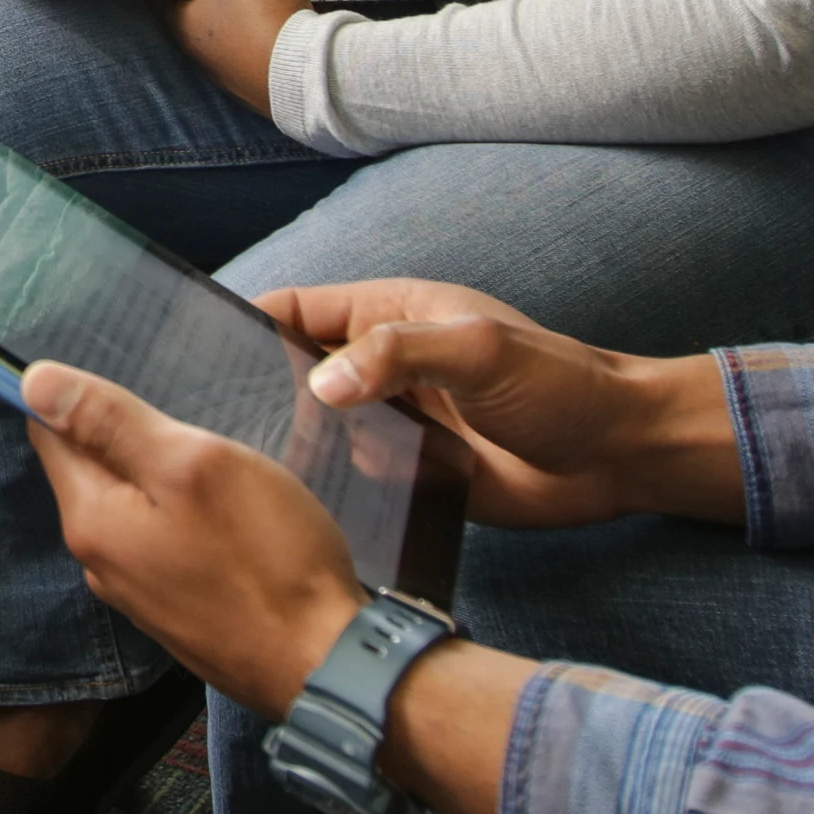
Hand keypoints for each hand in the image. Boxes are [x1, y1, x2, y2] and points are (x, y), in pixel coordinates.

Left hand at [16, 360, 371, 713]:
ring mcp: (140, 593)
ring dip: (161, 477)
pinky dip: (185, 517)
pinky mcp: (179, 611)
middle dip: (125, 434)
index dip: (80, 394)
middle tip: (185, 405)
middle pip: (93, 471)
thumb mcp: (192, 466)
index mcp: (91, 520)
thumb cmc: (265, 559)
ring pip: (134, 508)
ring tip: (212, 455)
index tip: (128, 368)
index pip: (50, 434)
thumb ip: (111, 423)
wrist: (324, 663)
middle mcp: (100, 562)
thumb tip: (33, 382)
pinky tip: (228, 510)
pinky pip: (165, 543)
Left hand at [172, 0, 308, 112]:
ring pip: (241, 32)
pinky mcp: (264, 81)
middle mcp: (205, 55)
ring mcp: (236, 73)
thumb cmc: (263, 19)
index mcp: (186, 27)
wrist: (305, 67)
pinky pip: (268, 49)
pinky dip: (278, 33)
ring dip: (255, 13)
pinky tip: (293, 17)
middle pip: (209, 12)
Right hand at [251, 280, 744, 530]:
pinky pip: (351, 476)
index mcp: (390, 314)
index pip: (297, 308)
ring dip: (291, 445)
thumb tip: (320, 383)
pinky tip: (304, 506)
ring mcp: (394, 419)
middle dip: (255, 391)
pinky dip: (329, 486)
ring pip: (316, 428)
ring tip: (245, 472)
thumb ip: (397, 356)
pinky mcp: (410, 471)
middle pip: (294, 370)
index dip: (247, 322)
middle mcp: (383, 366)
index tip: (196, 351)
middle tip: (211, 427)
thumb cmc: (559, 385)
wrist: (616, 456)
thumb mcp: (478, 352)